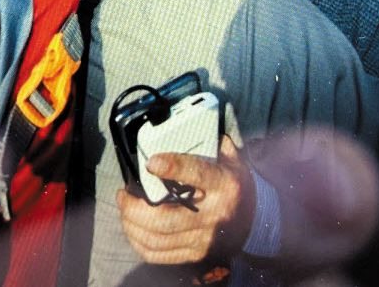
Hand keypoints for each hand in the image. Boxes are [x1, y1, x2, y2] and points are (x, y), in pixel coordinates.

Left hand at [116, 135, 254, 263]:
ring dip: (132, 225)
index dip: (173, 168)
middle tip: (123, 194)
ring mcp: (204, 238)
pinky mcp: (196, 253)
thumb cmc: (235, 183)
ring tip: (124, 208)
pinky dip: (140, 242)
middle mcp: (214, 214)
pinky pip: (160, 254)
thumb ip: (210, 143)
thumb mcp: (231, 158)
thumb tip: (185, 124)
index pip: (197, 174)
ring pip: (158, 238)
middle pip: (166, 218)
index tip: (152, 162)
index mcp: (224, 184)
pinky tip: (133, 228)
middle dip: (136, 208)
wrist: (254, 219)